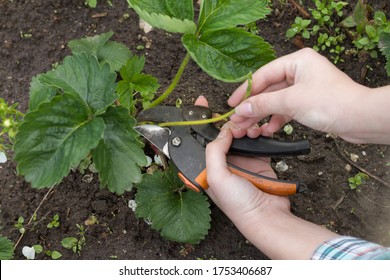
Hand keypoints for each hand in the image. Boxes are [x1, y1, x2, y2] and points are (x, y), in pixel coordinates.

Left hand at [195, 96, 289, 237]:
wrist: (267, 215)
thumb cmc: (238, 204)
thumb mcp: (216, 177)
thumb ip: (214, 151)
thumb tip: (222, 131)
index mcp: (208, 167)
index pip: (201, 139)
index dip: (201, 121)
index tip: (202, 102)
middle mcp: (223, 162)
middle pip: (223, 133)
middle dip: (229, 123)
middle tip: (236, 125)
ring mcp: (241, 160)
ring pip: (241, 134)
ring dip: (246, 128)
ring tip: (251, 132)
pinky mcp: (258, 160)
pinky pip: (257, 140)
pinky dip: (260, 133)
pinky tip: (261, 132)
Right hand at [229, 48, 374, 143]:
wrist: (360, 119)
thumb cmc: (331, 103)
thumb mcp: (291, 101)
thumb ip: (263, 104)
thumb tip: (240, 109)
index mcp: (297, 61)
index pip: (263, 75)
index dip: (245, 91)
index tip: (232, 104)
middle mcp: (300, 72)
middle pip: (268, 90)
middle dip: (253, 107)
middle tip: (237, 120)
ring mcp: (304, 88)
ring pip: (276, 102)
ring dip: (263, 116)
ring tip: (249, 129)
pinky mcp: (308, 102)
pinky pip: (286, 110)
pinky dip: (277, 120)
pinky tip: (268, 130)